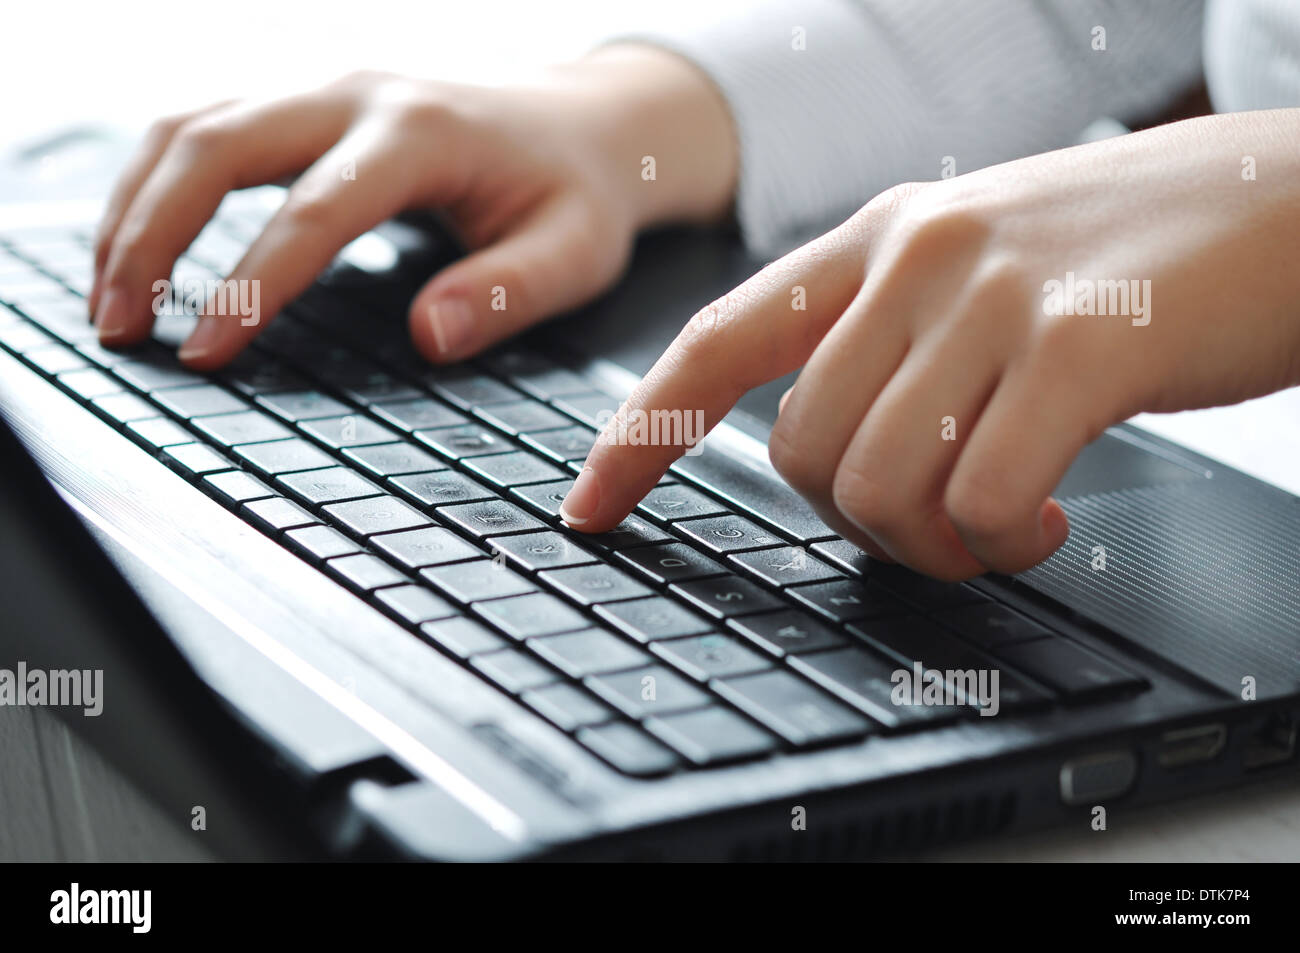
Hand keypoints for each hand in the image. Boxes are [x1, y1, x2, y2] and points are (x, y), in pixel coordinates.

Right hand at [89, 47, 735, 369]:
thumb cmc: (578, 192)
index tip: (204, 355)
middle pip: (216, 144)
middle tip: (120, 328)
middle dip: (151, 236)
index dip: (251, 286)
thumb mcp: (575, 252)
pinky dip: (154, 183)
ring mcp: (321, 86)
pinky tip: (138, 243)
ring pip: (190, 125)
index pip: (315, 212)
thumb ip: (507, 293)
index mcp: (422, 134)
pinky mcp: (302, 99)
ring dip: (134, 207)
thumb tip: (429, 337)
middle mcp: (355, 93)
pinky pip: (202, 126)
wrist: (583, 120)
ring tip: (109, 298)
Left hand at [563, 109, 1299, 579]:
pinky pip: (982, 496)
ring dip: (933, 542)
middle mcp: (918, 254)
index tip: (591, 504)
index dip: (640, 431)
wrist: (1289, 203)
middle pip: (802, 449)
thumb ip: (892, 336)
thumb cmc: (1132, 256)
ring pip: (880, 481)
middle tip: (940, 523)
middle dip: (858, 523)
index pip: (717, 340)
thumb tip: (828, 450)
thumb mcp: (982, 268)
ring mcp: (995, 295)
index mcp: (880, 236)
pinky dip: (1003, 541)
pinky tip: (1048, 521)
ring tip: (1001, 525)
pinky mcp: (1080, 344)